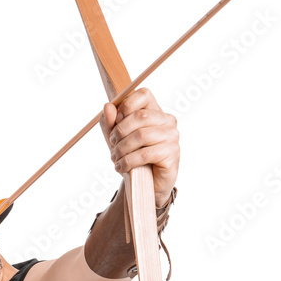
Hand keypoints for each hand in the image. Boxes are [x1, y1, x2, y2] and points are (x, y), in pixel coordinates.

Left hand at [99, 88, 178, 207]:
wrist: (144, 185)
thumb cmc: (132, 158)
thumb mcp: (116, 140)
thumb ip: (109, 123)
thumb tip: (108, 106)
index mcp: (155, 111)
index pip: (144, 94)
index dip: (126, 106)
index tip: (115, 122)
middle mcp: (167, 121)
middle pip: (140, 116)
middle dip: (120, 132)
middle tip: (112, 145)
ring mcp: (172, 136)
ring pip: (141, 135)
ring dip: (122, 149)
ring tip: (115, 159)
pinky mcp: (172, 153)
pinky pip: (145, 153)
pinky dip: (129, 161)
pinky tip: (121, 167)